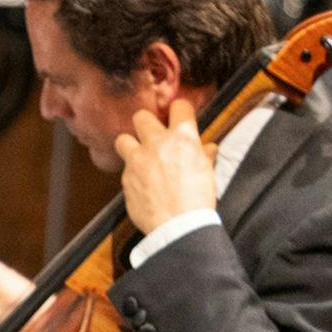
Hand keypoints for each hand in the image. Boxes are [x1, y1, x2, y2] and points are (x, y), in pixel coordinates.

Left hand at [115, 99, 218, 237]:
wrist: (179, 225)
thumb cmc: (198, 199)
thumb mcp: (208, 173)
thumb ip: (204, 156)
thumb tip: (208, 148)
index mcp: (182, 139)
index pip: (179, 106)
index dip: (179, 109)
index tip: (178, 114)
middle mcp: (157, 143)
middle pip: (141, 116)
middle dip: (146, 123)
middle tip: (152, 135)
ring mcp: (137, 160)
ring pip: (122, 139)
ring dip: (130, 145)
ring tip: (139, 156)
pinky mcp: (125, 177)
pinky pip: (125, 168)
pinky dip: (132, 172)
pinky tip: (142, 182)